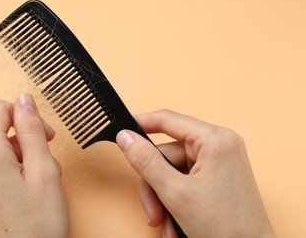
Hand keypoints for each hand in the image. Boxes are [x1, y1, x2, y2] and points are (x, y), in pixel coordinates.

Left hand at [0, 94, 68, 237]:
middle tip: (47, 167)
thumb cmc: (39, 225)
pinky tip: (26, 195)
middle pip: (1, 134)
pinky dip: (12, 175)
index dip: (27, 116)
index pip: (1, 110)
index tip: (44, 134)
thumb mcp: (44, 170)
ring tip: (38, 186)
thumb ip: (32, 129)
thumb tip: (24, 99)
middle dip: (28, 144)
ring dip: (22, 161)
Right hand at [116, 110, 274, 237]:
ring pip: (172, 171)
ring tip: (166, 223)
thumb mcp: (175, 193)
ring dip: (163, 198)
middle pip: (166, 154)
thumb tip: (126, 138)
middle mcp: (218, 145)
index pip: (168, 120)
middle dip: (155, 186)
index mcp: (214, 139)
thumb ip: (146, 162)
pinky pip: (183, 180)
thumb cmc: (226, 228)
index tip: (121, 133)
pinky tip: (176, 222)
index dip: (141, 124)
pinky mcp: (216, 175)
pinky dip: (174, 201)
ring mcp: (218, 161)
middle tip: (153, 211)